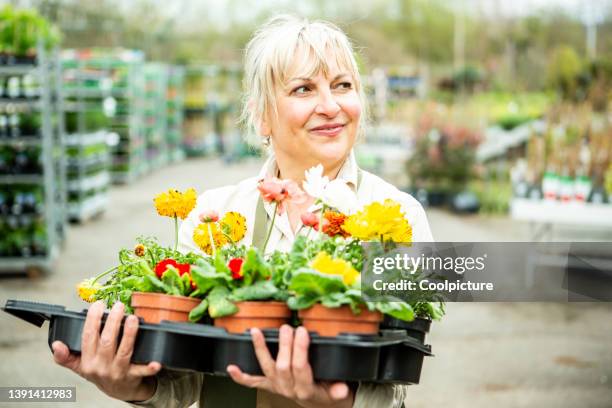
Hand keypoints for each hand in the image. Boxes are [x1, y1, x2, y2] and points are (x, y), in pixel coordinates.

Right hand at [51, 301, 161, 401]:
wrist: (118, 391)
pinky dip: (150, 367)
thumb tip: (55, 344)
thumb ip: (65, 356)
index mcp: (88, 361)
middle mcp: (102, 366)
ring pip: (124, 351)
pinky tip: (156, 362)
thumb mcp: (79, 366)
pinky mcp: (133, 376)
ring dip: (129, 334)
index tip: (98, 304)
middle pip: (107, 341)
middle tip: (119, 305)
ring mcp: (118, 372)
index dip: (92, 319)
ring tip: (133, 318)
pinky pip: (142, 371)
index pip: (88, 337)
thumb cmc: (99, 372)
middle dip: (113, 322)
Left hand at [227, 325, 353, 407]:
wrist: (317, 403)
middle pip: (282, 365)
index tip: (303, 331)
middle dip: (284, 345)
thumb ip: (338, 390)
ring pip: (266, 367)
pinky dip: (241, 376)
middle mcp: (287, 389)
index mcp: (305, 389)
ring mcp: (276, 387)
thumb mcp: (337, 392)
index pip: (300, 367)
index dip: (300, 349)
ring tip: (256, 332)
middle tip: (288, 327)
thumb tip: (343, 388)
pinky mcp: (268, 385)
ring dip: (260, 349)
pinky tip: (231, 368)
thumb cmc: (327, 391)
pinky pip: (252, 382)